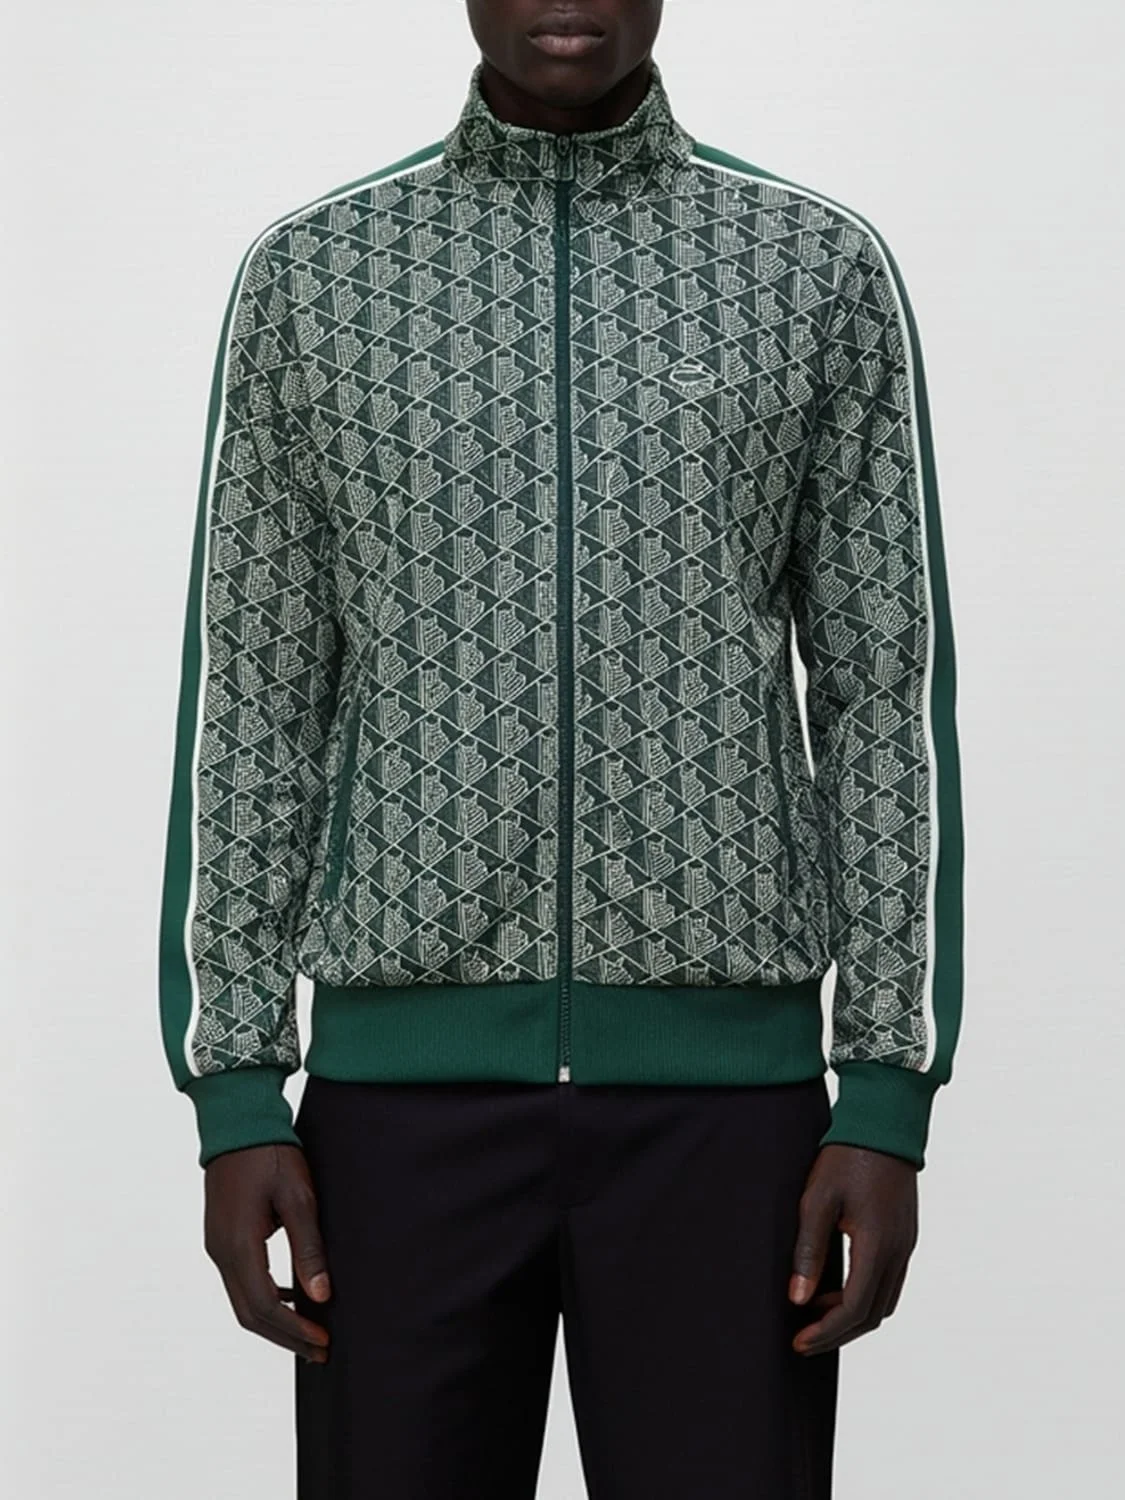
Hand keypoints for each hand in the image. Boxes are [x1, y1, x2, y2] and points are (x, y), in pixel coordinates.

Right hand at [203, 1143, 331, 1362]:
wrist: (237, 1123)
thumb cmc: (271, 1154)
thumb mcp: (298, 1197)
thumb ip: (309, 1248)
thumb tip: (321, 1296)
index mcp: (238, 1246)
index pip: (265, 1307)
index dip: (295, 1330)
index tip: (323, 1341)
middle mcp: (221, 1253)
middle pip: (250, 1315)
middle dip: (285, 1337)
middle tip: (320, 1351)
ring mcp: (217, 1247)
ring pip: (243, 1302)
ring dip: (275, 1322)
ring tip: (310, 1333)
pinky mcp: (222, 1238)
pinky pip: (241, 1282)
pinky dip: (265, 1299)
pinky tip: (292, 1295)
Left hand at [788, 1143, 917, 1355]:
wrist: (883, 1124)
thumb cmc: (846, 1157)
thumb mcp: (817, 1200)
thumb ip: (808, 1251)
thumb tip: (797, 1298)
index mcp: (878, 1246)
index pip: (855, 1309)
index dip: (826, 1332)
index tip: (799, 1342)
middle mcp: (899, 1252)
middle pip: (873, 1316)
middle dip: (837, 1334)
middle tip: (803, 1340)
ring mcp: (906, 1245)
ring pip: (883, 1303)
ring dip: (851, 1318)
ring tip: (813, 1314)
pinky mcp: (905, 1237)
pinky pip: (889, 1283)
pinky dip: (864, 1297)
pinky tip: (835, 1289)